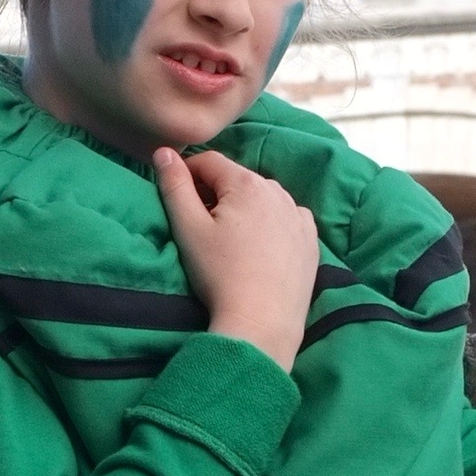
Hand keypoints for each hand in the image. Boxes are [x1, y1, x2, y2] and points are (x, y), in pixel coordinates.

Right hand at [154, 143, 321, 371]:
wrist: (262, 324)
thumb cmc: (220, 275)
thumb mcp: (188, 229)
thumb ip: (174, 186)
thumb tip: (164, 152)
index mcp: (246, 184)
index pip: (209, 162)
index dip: (187, 175)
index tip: (178, 200)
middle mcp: (277, 191)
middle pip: (237, 180)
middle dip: (217, 195)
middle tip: (202, 229)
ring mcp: (298, 216)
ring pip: (263, 199)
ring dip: (244, 210)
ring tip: (231, 243)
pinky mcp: (311, 240)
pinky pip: (286, 219)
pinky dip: (271, 226)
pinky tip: (259, 250)